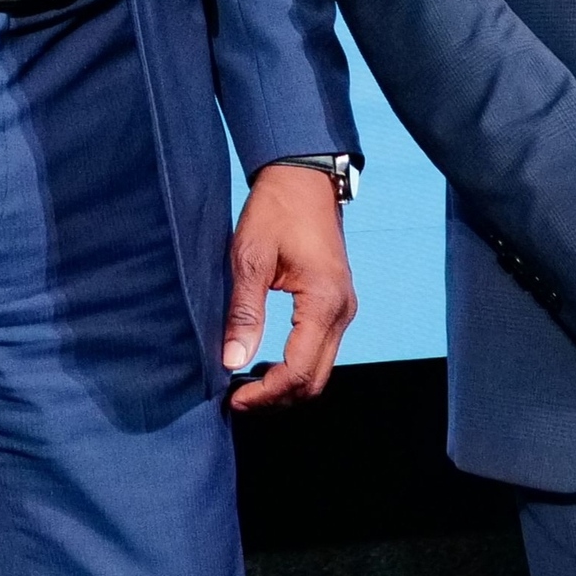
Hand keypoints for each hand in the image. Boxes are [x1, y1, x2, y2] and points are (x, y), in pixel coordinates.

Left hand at [225, 165, 357, 410]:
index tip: (233, 398)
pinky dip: (294, 365)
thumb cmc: (275, 209)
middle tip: (238, 399)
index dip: (266, 393)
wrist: (302, 177)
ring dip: (286, 384)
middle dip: (277, 397)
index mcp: (324, 302)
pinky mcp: (336, 304)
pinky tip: (265, 362)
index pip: (298, 370)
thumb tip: (232, 361)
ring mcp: (344, 309)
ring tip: (246, 384)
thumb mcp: (249, 257)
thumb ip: (244, 312)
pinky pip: (320, 350)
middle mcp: (342, 312)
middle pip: (314, 380)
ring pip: (319, 369)